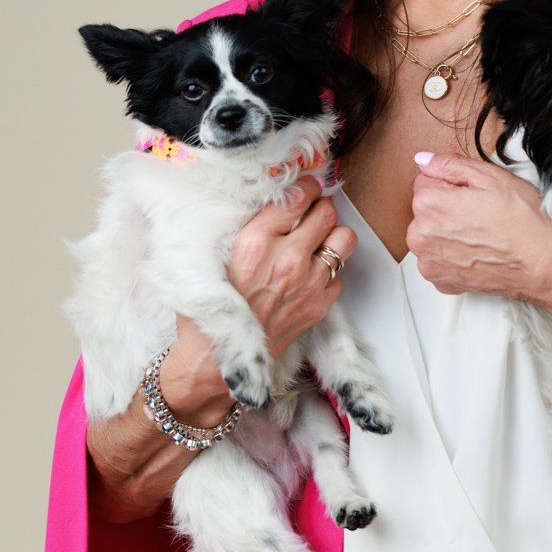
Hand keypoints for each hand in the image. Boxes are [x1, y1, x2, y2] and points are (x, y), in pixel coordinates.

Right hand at [86, 176, 357, 523]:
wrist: (215, 363)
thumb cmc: (207, 310)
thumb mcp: (212, 255)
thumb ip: (245, 225)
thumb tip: (268, 199)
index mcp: (254, 239)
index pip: (299, 194)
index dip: (303, 188)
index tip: (300, 192)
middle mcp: (285, 256)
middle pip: (327, 210)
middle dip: (318, 210)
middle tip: (307, 217)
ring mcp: (307, 281)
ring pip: (344, 237)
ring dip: (332, 236)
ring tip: (317, 242)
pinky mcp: (319, 304)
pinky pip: (340, 273)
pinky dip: (329, 272)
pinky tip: (308, 276)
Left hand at [407, 152, 551, 314]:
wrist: (544, 264)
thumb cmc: (523, 222)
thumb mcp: (490, 176)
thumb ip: (449, 164)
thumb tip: (425, 160)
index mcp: (429, 204)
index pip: (425, 181)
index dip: (452, 183)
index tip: (472, 194)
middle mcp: (421, 236)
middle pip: (425, 209)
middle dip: (446, 207)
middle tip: (480, 213)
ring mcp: (430, 262)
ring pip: (431, 234)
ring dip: (447, 232)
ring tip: (480, 234)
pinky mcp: (441, 281)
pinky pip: (438, 259)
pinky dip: (452, 255)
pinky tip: (476, 251)